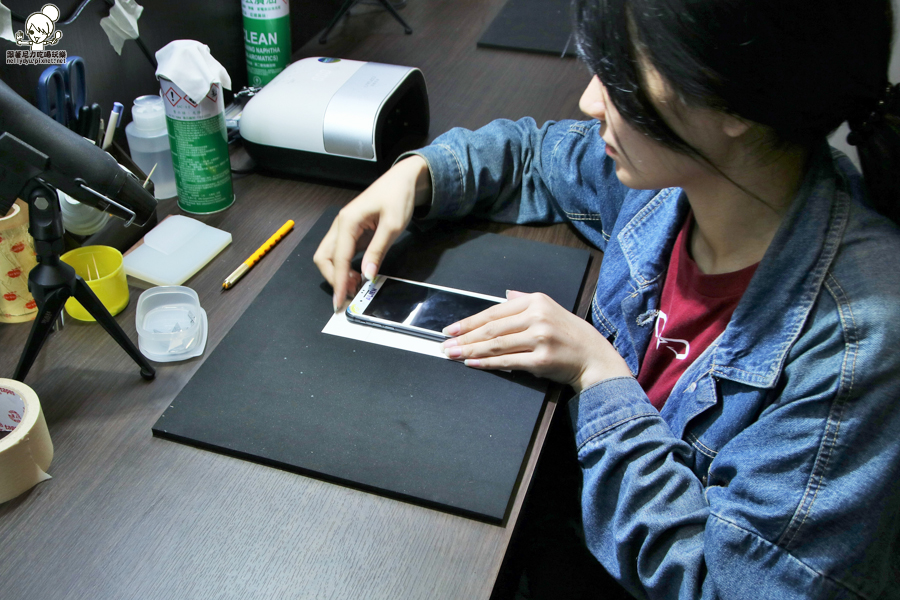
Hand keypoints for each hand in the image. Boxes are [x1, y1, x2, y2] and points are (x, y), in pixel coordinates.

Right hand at [314, 156, 431, 310]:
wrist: (403, 180)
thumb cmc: (398, 198)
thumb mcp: (392, 226)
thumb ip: (378, 251)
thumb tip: (367, 277)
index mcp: (348, 222)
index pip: (339, 259)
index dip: (339, 282)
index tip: (340, 302)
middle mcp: (340, 225)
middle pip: (324, 258)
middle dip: (334, 278)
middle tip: (352, 293)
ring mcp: (344, 228)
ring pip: (329, 256)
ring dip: (338, 274)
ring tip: (357, 285)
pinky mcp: (351, 232)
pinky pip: (341, 253)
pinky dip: (345, 267)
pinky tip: (358, 275)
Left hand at [441, 291, 631, 391]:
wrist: (594, 357)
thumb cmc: (570, 335)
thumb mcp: (551, 309)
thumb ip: (525, 301)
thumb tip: (504, 296)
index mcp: (536, 301)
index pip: (494, 311)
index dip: (470, 321)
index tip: (452, 329)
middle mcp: (537, 317)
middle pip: (492, 328)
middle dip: (464, 338)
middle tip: (445, 344)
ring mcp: (540, 338)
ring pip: (496, 345)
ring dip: (470, 351)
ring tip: (453, 354)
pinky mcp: (542, 359)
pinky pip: (507, 361)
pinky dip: (487, 363)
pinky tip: (473, 363)